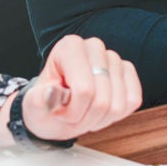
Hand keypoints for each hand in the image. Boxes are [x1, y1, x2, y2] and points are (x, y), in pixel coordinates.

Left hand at [17, 35, 142, 141]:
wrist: (56, 109)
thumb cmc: (46, 105)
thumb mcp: (33, 107)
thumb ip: (38, 101)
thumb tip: (50, 93)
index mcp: (70, 47)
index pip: (84, 90)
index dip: (73, 111)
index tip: (60, 111)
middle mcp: (94, 46)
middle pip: (102, 100)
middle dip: (86, 117)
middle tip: (72, 114)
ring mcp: (114, 58)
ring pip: (118, 105)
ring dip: (100, 119)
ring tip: (84, 111)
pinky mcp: (128, 71)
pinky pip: (133, 100)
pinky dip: (116, 114)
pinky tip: (100, 110)